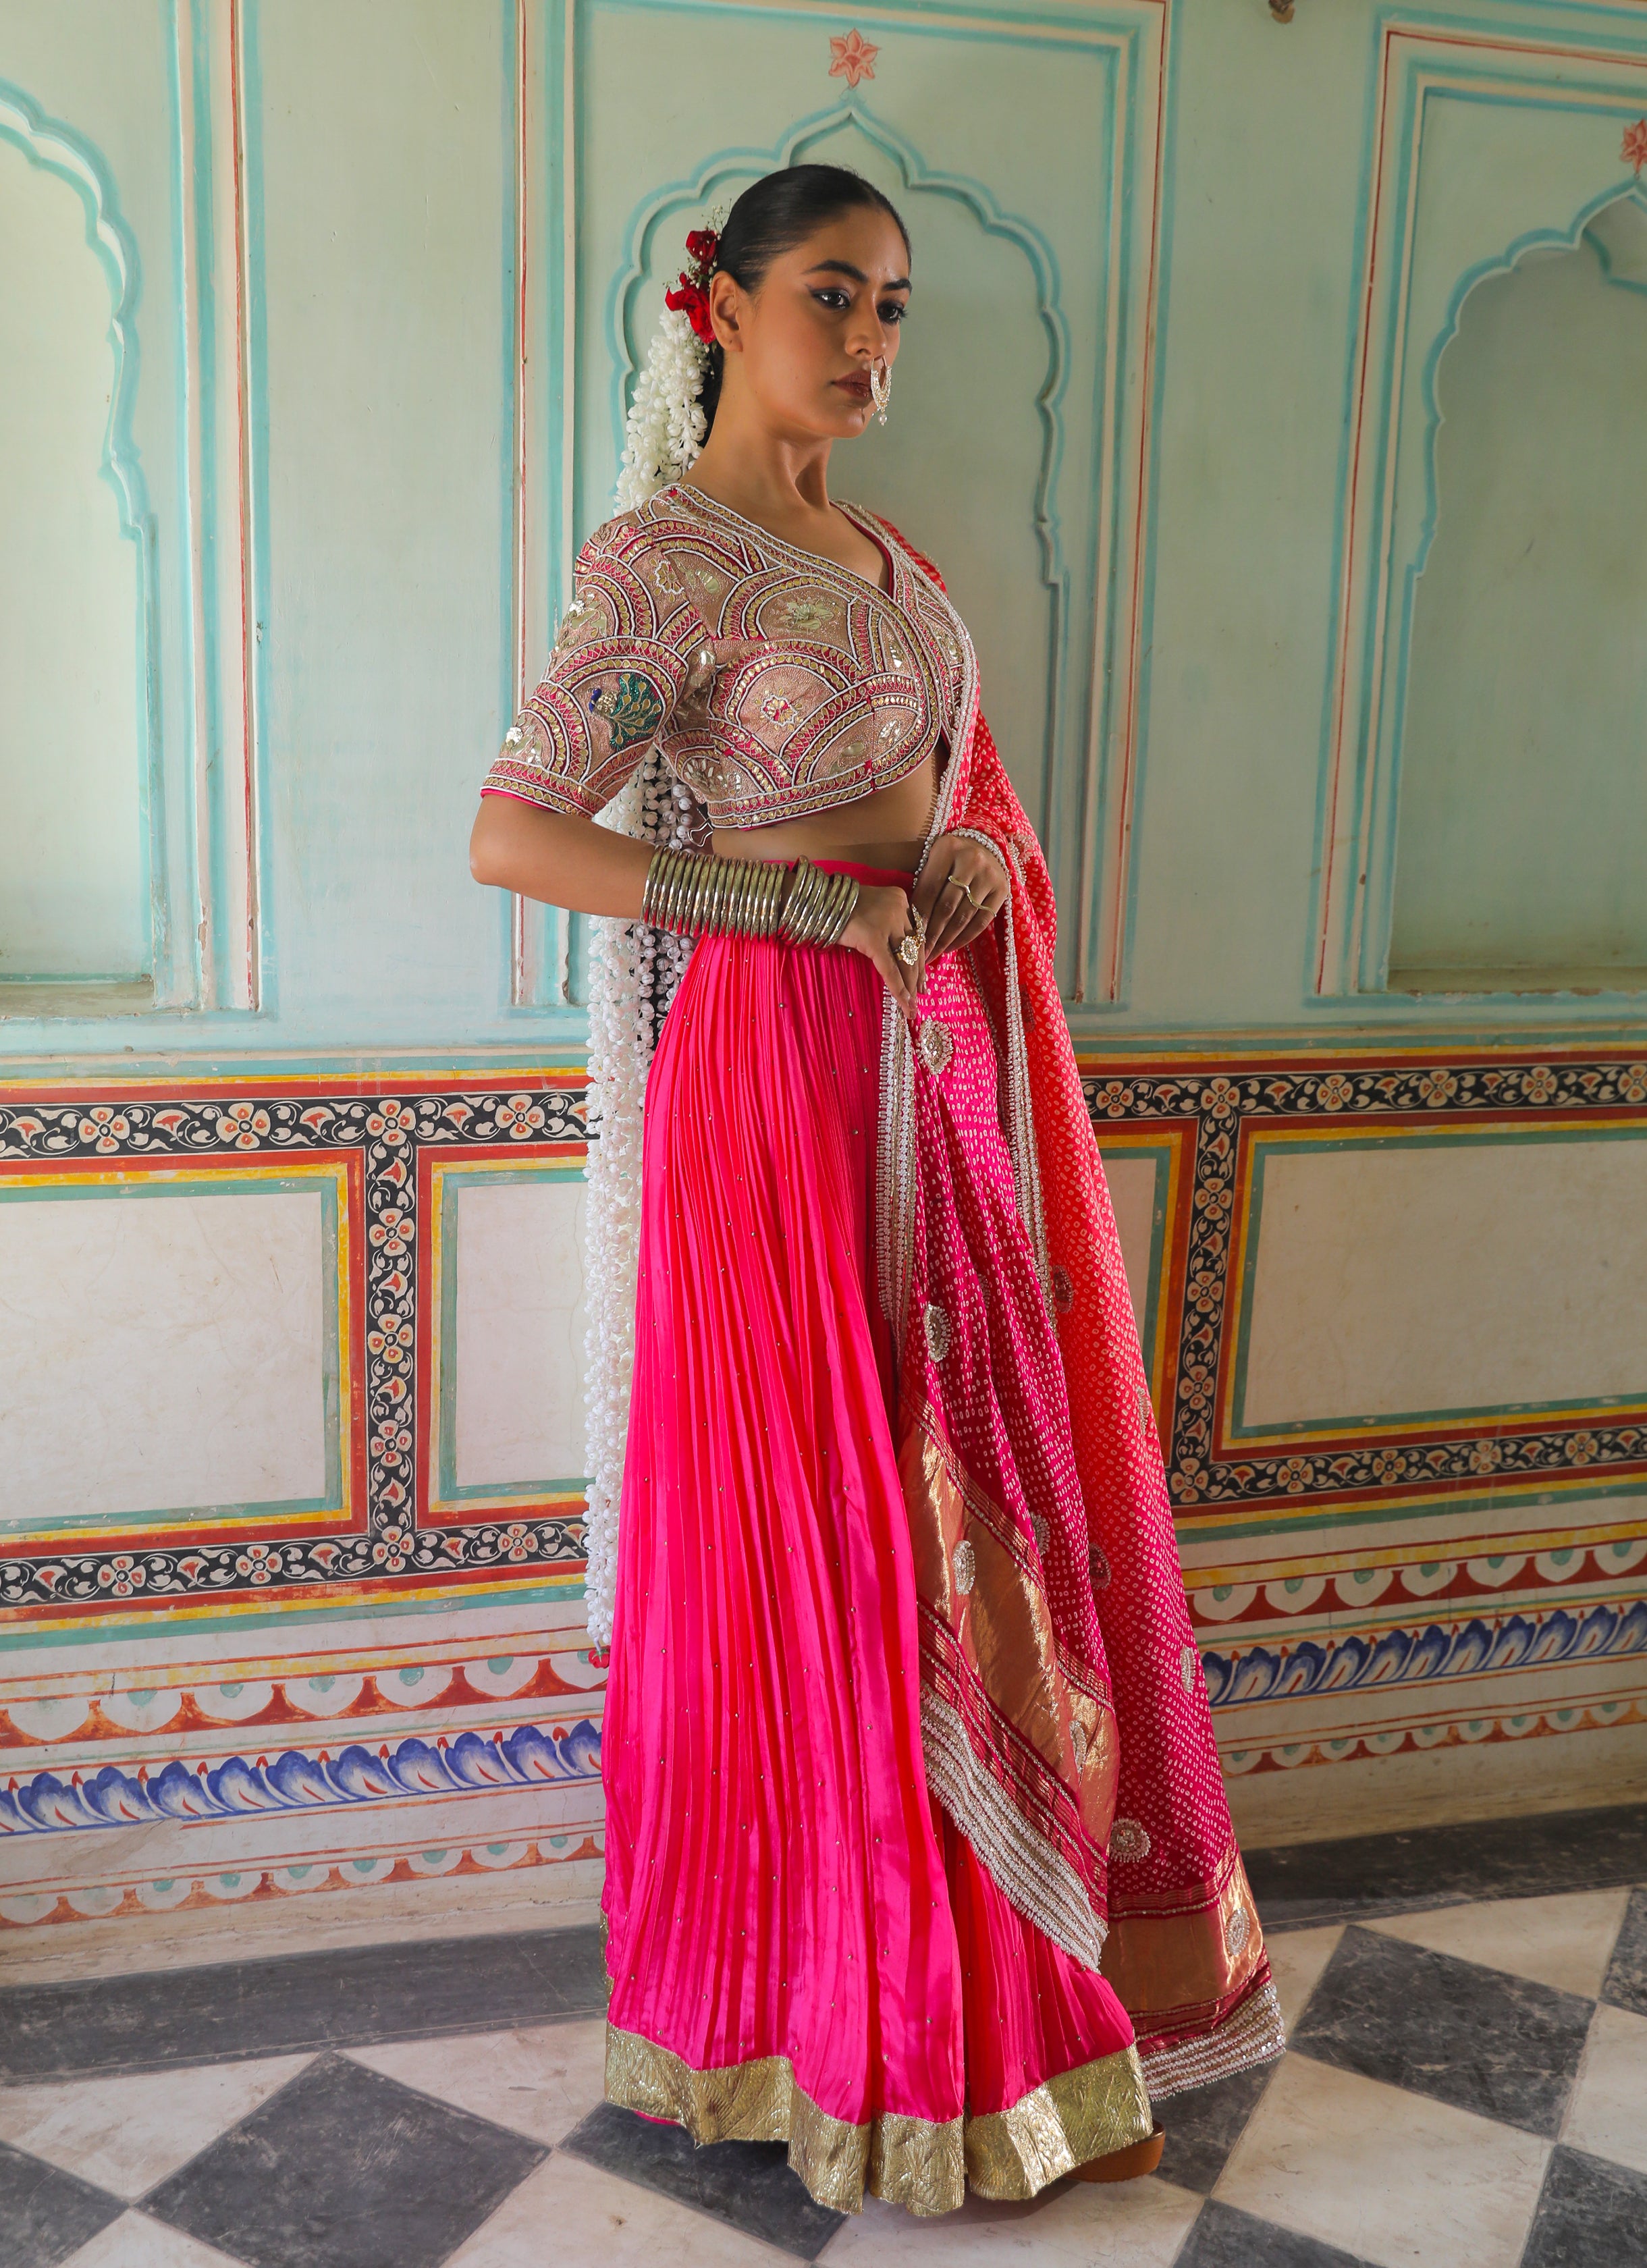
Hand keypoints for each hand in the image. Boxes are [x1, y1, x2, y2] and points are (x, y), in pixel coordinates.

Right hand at [841, 882, 924, 1014]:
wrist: (816, 901)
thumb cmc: (836, 907)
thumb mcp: (869, 911)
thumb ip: (885, 924)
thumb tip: (894, 953)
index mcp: (899, 899)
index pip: (915, 935)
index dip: (920, 958)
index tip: (923, 976)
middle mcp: (898, 908)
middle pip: (914, 948)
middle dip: (918, 975)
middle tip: (920, 994)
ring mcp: (887, 922)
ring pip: (905, 960)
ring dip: (911, 985)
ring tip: (912, 1005)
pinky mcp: (873, 937)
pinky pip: (889, 968)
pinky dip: (898, 988)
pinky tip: (904, 1004)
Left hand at [912, 833, 1009, 960]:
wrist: (984, 847)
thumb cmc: (949, 859)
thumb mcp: (932, 861)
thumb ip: (923, 885)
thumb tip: (910, 924)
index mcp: (947, 849)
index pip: (930, 890)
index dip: (920, 917)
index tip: (911, 938)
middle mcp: (971, 860)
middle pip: (947, 905)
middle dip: (932, 934)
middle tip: (921, 953)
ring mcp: (989, 875)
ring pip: (964, 916)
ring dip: (946, 939)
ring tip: (933, 954)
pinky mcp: (1002, 890)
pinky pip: (982, 921)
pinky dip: (965, 937)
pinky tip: (951, 947)